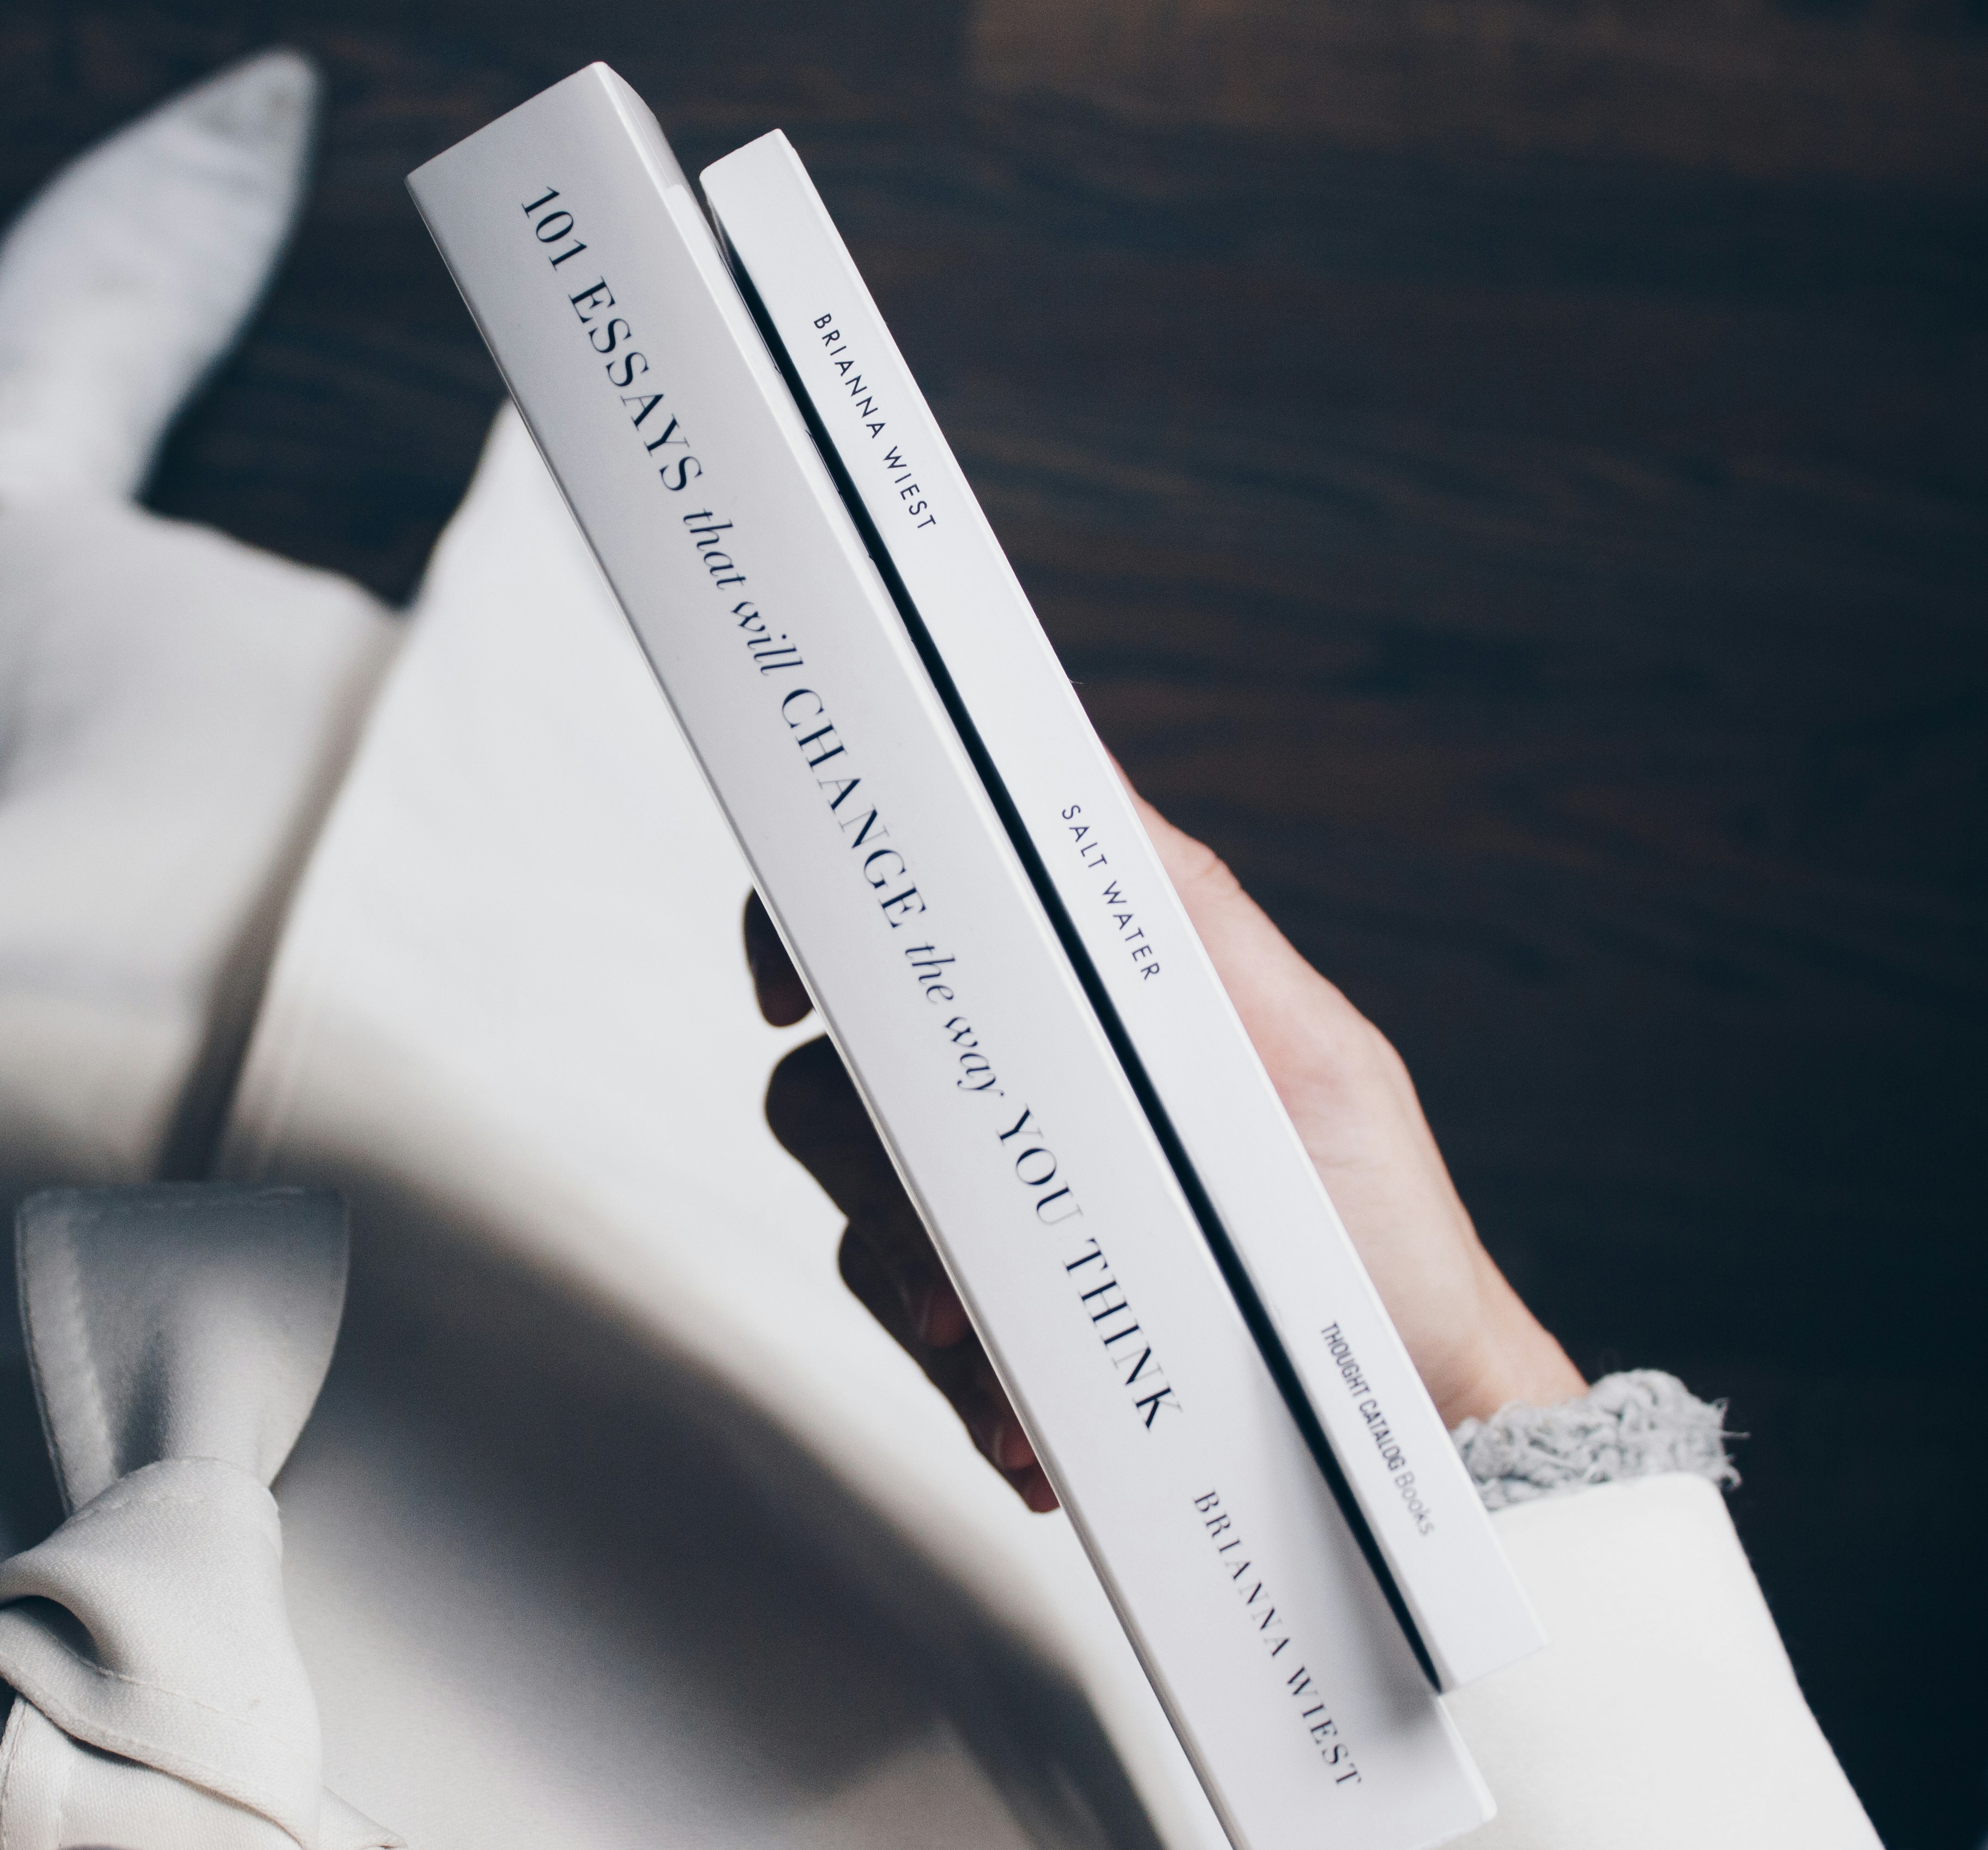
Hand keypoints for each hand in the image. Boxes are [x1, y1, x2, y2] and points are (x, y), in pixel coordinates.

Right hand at [746, 779, 1585, 1510]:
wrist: (1410, 1416)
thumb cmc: (1376, 1224)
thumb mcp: (1308, 1048)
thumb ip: (1188, 915)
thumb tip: (1080, 776)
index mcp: (1076, 999)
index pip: (909, 927)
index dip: (811, 935)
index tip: (792, 996)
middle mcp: (1018, 1087)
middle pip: (840, 1084)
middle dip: (875, 1180)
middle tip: (949, 1266)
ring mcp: (999, 1203)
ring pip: (857, 1213)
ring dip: (914, 1291)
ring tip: (1002, 1369)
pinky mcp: (999, 1317)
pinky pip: (912, 1331)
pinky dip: (959, 1382)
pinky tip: (1026, 1427)